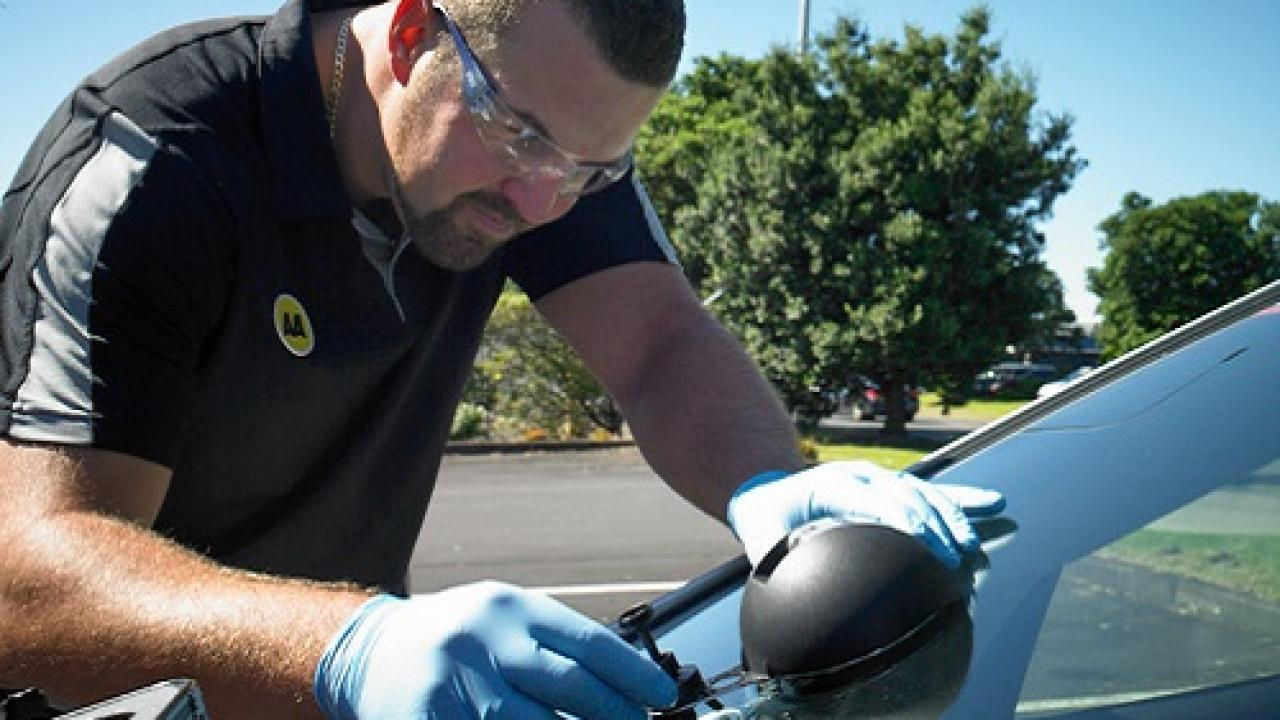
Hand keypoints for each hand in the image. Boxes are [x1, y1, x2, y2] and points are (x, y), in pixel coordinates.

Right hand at [314, 582, 676, 718]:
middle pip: (566, 684)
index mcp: (510, 608)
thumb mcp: (503, 621)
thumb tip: (625, 681)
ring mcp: (453, 681)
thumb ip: (554, 645)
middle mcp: (483, 639)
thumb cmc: (453, 635)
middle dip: (613, 713)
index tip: (663, 695)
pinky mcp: (427, 717)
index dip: (632, 672)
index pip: (587, 640)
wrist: (368, 649)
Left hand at [727, 461, 1004, 567]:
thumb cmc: (767, 515)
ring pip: (926, 493)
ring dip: (954, 518)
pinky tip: (994, 505)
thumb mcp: (760, 532)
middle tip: (957, 560)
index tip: (923, 542)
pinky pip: (934, 494)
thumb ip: (769, 553)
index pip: (873, 497)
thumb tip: (780, 577)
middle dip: (935, 525)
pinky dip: (962, 501)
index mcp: (833, 483)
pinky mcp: (894, 491)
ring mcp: (882, 479)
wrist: (772, 491)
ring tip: (976, 547)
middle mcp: (863, 476)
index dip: (900, 517)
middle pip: (907, 495)